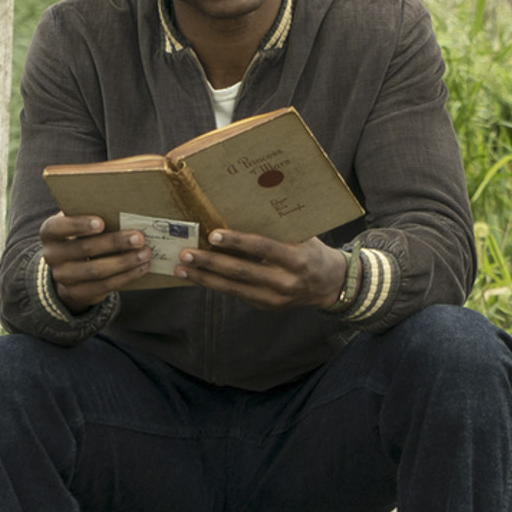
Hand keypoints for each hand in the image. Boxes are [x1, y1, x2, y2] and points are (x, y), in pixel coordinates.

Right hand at [40, 214, 150, 311]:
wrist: (71, 270)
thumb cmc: (82, 237)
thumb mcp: (80, 225)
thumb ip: (94, 217)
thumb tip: (126, 209)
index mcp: (50, 233)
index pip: (57, 227)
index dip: (78, 225)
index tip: (102, 222)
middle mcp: (52, 255)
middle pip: (84, 248)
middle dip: (114, 243)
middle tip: (139, 237)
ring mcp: (63, 277)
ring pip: (96, 270)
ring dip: (125, 262)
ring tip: (145, 253)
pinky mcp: (78, 293)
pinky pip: (105, 286)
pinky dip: (126, 276)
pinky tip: (142, 267)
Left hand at [175, 230, 343, 309]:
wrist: (329, 284)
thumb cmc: (311, 250)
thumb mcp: (302, 235)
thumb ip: (277, 226)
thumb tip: (243, 206)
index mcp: (296, 259)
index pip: (262, 248)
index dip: (237, 241)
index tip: (213, 234)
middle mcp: (284, 282)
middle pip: (241, 271)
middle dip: (210, 262)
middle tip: (186, 253)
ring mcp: (273, 298)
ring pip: (232, 288)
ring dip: (204, 277)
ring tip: (182, 268)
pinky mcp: (264, 305)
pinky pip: (235, 293)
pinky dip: (214, 284)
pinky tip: (197, 276)